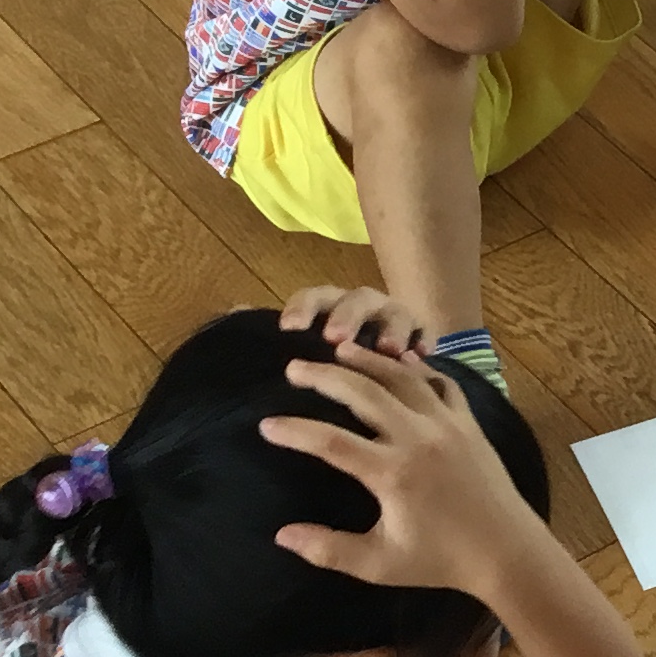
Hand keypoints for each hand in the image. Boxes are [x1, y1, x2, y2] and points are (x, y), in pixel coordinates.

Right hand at [258, 340, 548, 594]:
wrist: (507, 551)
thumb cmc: (441, 561)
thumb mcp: (379, 564)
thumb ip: (328, 549)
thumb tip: (281, 536)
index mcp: (393, 473)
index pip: (330, 442)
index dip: (295, 431)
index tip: (266, 425)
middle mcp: (419, 439)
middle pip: (363, 392)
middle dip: (324, 376)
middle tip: (294, 368)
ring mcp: (448, 426)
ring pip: (403, 378)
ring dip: (368, 361)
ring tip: (339, 350)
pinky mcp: (469, 424)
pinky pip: (442, 384)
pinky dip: (418, 369)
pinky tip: (400, 362)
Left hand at [280, 284, 431, 358]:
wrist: (377, 360)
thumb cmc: (330, 355)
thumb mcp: (300, 344)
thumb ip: (270, 331)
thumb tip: (230, 312)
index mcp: (329, 306)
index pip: (314, 296)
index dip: (302, 308)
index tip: (289, 329)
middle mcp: (362, 306)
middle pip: (356, 300)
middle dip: (347, 317)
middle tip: (335, 340)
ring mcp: (393, 318)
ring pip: (395, 314)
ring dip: (390, 329)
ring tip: (387, 351)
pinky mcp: (419, 334)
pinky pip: (424, 333)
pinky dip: (422, 341)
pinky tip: (421, 357)